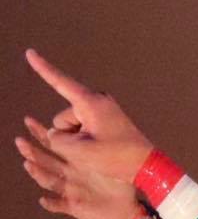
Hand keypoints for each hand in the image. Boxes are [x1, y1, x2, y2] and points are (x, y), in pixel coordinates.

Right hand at [16, 116, 139, 218]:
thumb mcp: (108, 161)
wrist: (125, 212)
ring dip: (38, 174)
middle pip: (46, 161)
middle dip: (31, 151)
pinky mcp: (75, 207)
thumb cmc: (120, 184)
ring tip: (28, 165)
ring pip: (49, 181)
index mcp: (76, 160)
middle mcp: (69, 175)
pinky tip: (44, 200)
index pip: (54, 144)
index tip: (27, 120)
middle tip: (19, 141)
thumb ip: (93, 147)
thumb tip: (77, 129)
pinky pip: (60, 206)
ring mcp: (70, 191)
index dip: (40, 133)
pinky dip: (52, 204)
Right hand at [23, 49, 152, 184]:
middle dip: (69, 136)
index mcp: (90, 102)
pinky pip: (84, 129)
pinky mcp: (107, 119)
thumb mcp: (82, 152)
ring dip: (78, 141)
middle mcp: (96, 100)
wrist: (147, 166)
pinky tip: (103, 150)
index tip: (29, 52)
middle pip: (63, 119)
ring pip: (72, 126)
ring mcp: (102, 109)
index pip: (60, 82)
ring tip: (100, 152)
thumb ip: (59, 141)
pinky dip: (87, 141)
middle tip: (93, 151)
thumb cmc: (117, 158)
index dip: (42, 68)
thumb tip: (54, 134)